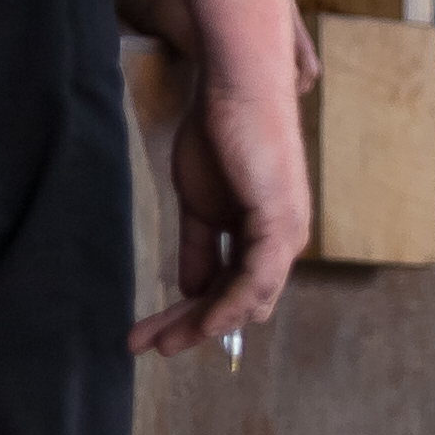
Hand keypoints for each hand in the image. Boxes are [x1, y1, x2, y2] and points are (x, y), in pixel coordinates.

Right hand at [132, 69, 309, 356]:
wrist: (235, 87)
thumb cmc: (220, 134)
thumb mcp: (200, 203)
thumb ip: (199, 247)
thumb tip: (188, 288)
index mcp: (265, 239)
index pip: (231, 289)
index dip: (195, 313)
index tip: (157, 331)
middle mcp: (282, 244)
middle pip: (236, 301)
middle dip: (190, 326)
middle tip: (148, 346)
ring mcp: (285, 235)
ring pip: (245, 298)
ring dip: (200, 324)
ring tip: (159, 343)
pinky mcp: (279, 222)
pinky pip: (256, 277)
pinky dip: (228, 304)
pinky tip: (201, 322)